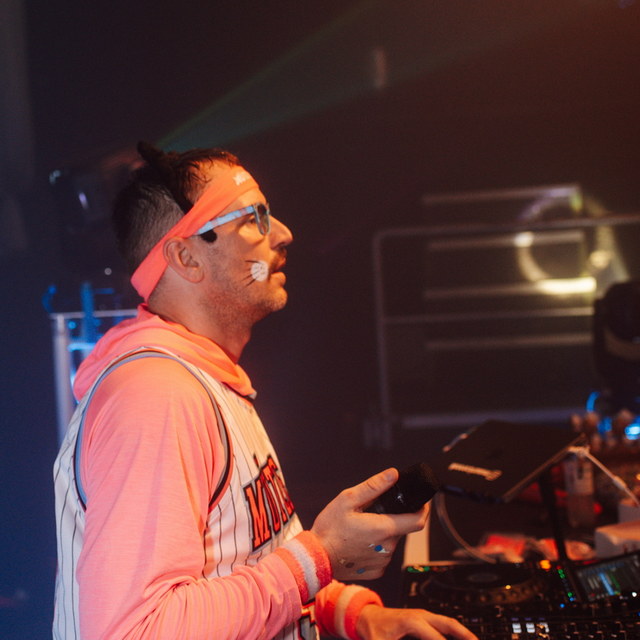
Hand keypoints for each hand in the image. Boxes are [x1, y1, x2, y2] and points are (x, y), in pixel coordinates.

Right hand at [311, 468, 428, 579]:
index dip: (423, 509)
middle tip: (371, 512)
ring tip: (361, 527)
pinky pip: (382, 554)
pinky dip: (376, 546)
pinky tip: (359, 542)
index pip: (418, 520)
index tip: (420, 501)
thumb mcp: (348, 499)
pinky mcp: (375, 570)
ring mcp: (382, 561)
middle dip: (391, 517)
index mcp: (383, 528)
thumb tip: (393, 475)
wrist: (315, 558)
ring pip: (391, 541)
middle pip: (400, 527)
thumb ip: (373, 486)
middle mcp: (387, 548)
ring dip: (383, 532)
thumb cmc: (329, 529)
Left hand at [356, 605, 477, 639]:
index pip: (436, 638)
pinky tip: (462, 638)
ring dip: (463, 632)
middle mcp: (420, 615)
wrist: (367, 615)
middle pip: (448, 624)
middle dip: (465, 635)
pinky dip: (455, 631)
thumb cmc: (374, 628)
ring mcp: (422, 615)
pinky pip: (443, 624)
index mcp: (412, 621)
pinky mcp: (423, 619)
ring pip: (448, 622)